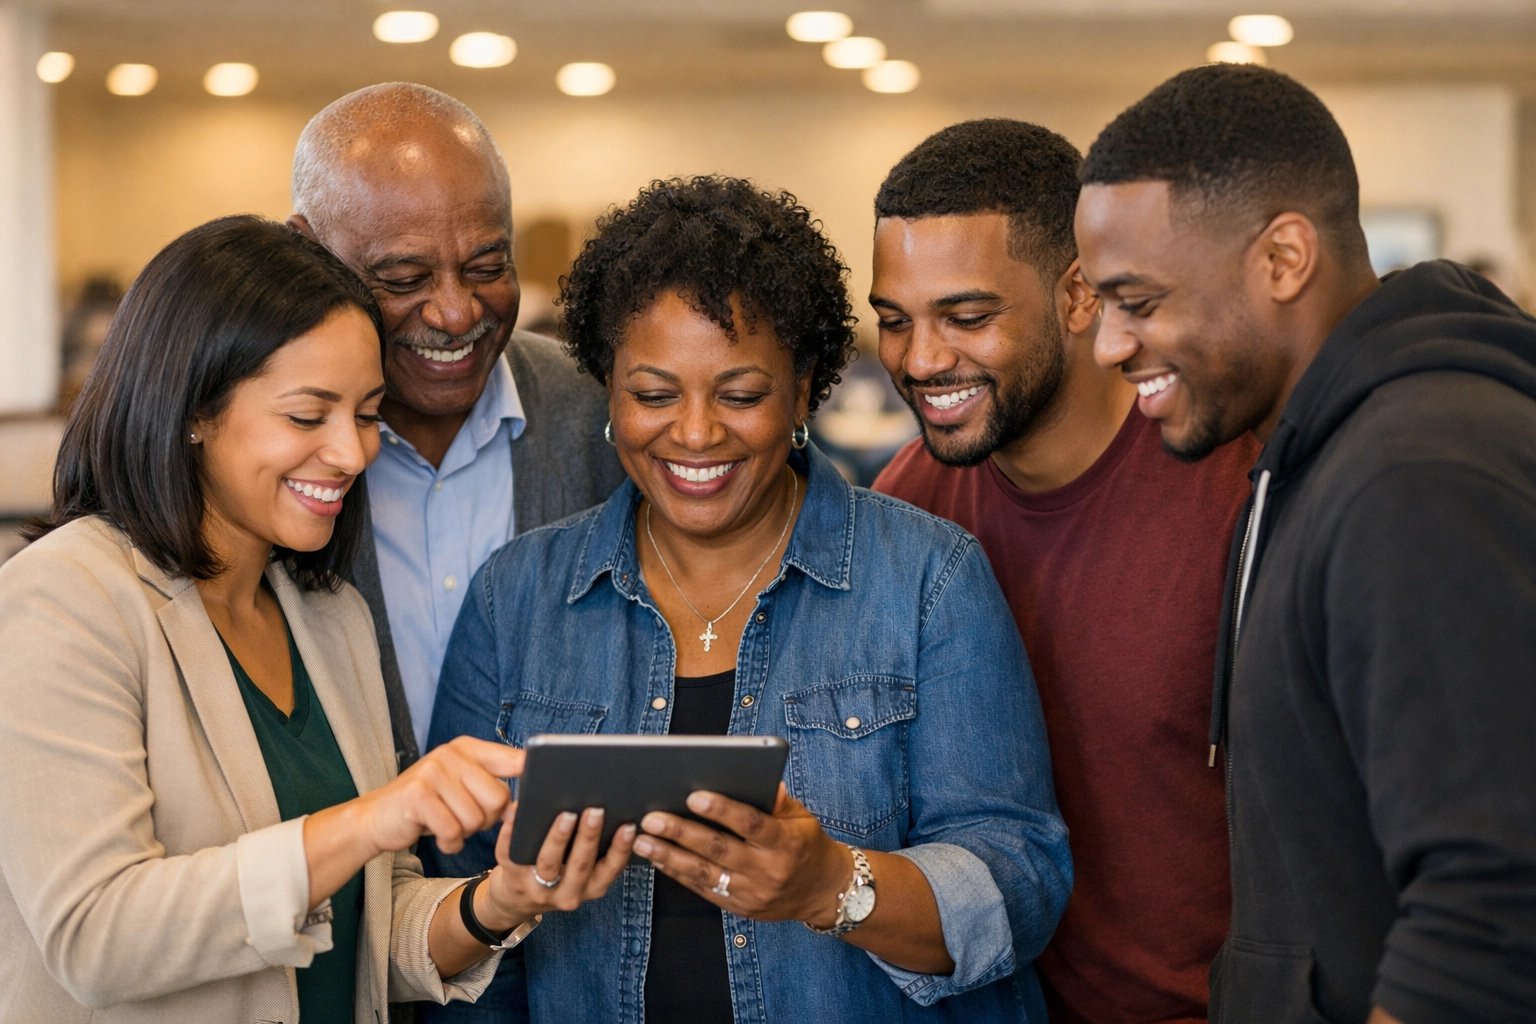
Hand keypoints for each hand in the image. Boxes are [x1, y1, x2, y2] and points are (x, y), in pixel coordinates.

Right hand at [353, 736, 523, 856]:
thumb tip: (528, 800)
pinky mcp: (418, 795)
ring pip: (476, 820)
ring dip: (465, 833)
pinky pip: (453, 832)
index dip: (532, 776)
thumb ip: (491, 783)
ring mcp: (433, 772)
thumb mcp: (459, 784)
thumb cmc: (428, 805)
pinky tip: (439, 837)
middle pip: (498, 799)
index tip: (547, 787)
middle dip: (486, 820)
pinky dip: (449, 844)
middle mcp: (451, 754)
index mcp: (467, 748)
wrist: (377, 818)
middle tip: (464, 819)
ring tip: (446, 823)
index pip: (514, 759)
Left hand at [475, 802, 636, 930]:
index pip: (610, 869)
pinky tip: (517, 813)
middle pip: (580, 865)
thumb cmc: (558, 876)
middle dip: (589, 837)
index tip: (629, 826)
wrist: (515, 902)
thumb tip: (603, 807)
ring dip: (559, 838)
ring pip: (549, 863)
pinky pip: (511, 856)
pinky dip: (512, 834)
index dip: (621, 849)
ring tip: (566, 814)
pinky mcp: (513, 879)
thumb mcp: (582, 873)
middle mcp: (568, 893)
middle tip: (595, 811)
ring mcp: (538, 889)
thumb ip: (594, 850)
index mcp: (591, 887)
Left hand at [632, 783, 848, 925]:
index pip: (751, 823)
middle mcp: (768, 870)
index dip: (723, 810)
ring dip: (669, 856)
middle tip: (651, 817)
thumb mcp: (802, 818)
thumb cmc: (807, 844)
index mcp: (785, 842)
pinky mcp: (740, 907)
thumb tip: (760, 777)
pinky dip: (678, 873)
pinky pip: (703, 889)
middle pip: (719, 849)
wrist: (823, 892)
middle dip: (681, 832)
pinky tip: (657, 858)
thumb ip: (777, 801)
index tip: (694, 796)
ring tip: (641, 840)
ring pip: (704, 873)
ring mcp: (752, 893)